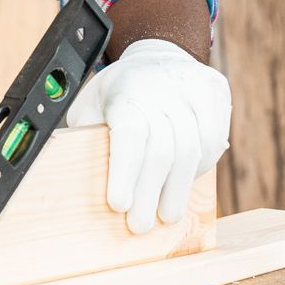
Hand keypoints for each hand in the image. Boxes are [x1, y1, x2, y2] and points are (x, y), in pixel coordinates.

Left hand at [65, 38, 231, 232]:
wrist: (156, 59)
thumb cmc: (117, 94)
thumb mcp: (90, 107)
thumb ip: (84, 138)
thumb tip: (69, 182)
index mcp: (125, 89)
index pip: (129, 134)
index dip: (124, 172)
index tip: (118, 205)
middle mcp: (162, 86)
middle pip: (162, 149)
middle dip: (149, 192)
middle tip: (140, 226)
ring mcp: (193, 87)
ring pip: (192, 148)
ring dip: (178, 188)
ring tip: (166, 214)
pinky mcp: (215, 93)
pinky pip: (213, 139)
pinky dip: (199, 168)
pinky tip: (185, 185)